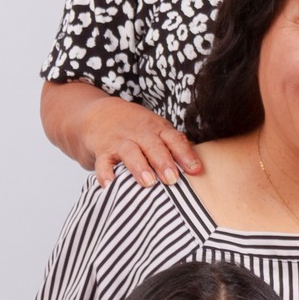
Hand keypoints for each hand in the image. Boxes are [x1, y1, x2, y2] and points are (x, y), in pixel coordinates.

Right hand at [79, 94, 202, 189]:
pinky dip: (105, 173)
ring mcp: (120, 141)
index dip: (185, 154)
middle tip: (172, 179)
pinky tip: (110, 185)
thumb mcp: (156, 129)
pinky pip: (103, 162)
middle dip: (163, 162)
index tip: (195, 170)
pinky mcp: (102, 150)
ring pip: (130, 152)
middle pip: (153, 145)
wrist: (100, 113)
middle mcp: (140, 133)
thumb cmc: (136, 128)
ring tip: (148, 182)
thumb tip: (198, 167)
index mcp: (157, 128)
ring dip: (139, 166)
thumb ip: (174, 146)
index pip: (174, 139)